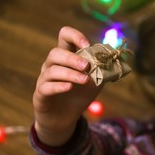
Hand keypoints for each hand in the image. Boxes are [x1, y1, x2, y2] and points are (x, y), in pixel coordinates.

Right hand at [33, 27, 102, 145]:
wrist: (65, 119)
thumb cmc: (79, 96)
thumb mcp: (95, 81)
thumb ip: (103, 69)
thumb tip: (114, 59)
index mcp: (66, 57)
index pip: (64, 36)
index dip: (74, 36)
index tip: (87, 45)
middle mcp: (51, 65)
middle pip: (56, 53)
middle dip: (72, 58)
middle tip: (87, 66)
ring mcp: (44, 80)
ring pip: (52, 70)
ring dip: (70, 73)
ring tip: (85, 80)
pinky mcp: (40, 95)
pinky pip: (46, 87)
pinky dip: (58, 86)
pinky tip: (69, 87)